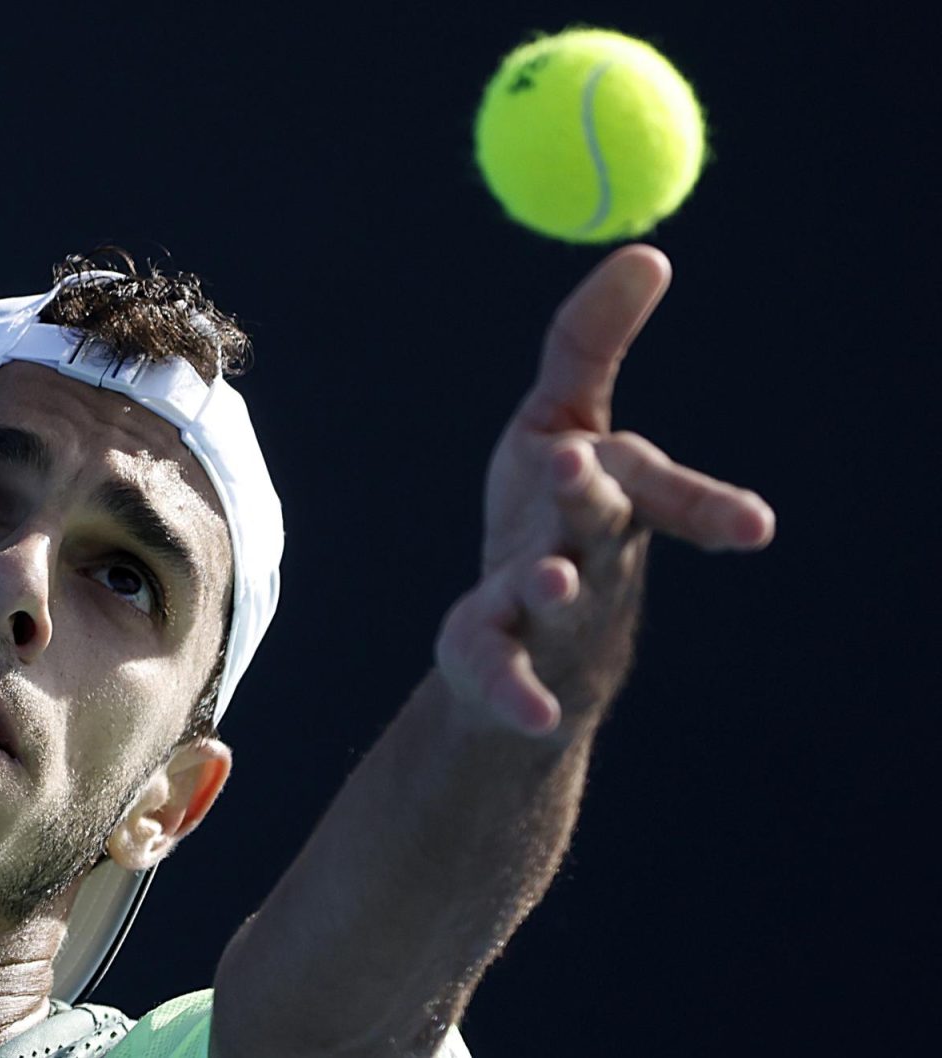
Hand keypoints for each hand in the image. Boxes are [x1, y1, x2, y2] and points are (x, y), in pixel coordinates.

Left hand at [436, 245, 775, 737]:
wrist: (530, 636)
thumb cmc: (553, 516)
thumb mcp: (562, 421)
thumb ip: (590, 344)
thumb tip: (650, 252)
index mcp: (607, 495)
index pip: (654, 485)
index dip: (701, 500)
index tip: (756, 526)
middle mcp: (585, 551)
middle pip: (595, 525)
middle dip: (592, 498)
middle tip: (581, 468)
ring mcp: (540, 606)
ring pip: (552, 595)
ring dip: (553, 584)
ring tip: (549, 580)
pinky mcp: (491, 651)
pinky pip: (500, 668)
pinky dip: (515, 688)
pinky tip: (526, 707)